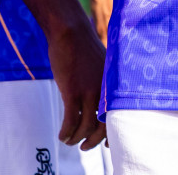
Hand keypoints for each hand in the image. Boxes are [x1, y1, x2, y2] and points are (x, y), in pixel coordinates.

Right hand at [47, 14, 105, 149]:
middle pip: (102, 127)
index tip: (105, 144)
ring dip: (76, 138)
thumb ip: (102, 83)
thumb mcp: (101, 66)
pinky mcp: (72, 91)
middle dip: (93, 142)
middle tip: (84, 147)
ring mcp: (89, 91)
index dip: (110, 134)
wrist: (70, 31)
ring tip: (69, 141)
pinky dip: (66, 132)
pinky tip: (61, 135)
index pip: (116, 117)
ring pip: (85, 127)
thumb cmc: (82, 47)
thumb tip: (99, 102)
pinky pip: (70, 120)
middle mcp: (104, 91)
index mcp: (112, 86)